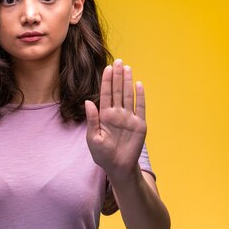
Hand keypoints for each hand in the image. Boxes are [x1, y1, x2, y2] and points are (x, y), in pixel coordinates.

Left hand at [85, 59, 146, 175]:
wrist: (118, 167)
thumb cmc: (103, 155)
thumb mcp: (93, 138)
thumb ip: (92, 120)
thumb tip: (88, 102)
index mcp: (105, 115)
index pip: (106, 94)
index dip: (107, 81)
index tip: (107, 68)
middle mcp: (117, 113)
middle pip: (118, 91)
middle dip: (117, 76)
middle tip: (118, 61)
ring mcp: (129, 118)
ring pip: (128, 96)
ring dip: (128, 82)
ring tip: (127, 68)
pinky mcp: (139, 125)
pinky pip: (140, 108)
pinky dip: (140, 96)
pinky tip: (139, 84)